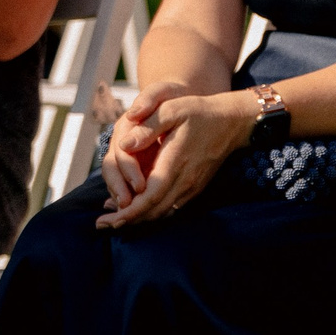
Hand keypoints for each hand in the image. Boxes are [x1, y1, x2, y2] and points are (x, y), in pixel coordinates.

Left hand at [94, 82, 251, 228]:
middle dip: (128, 220)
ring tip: (114, 221)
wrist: (233, 121)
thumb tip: (123, 145)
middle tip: (102, 225)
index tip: (110, 220)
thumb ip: (147, 126)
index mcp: (175, 162)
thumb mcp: (172, 109)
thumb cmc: (199, 112)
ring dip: (139, 219)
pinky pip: (172, 207)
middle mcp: (185, 180)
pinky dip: (153, 212)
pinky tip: (137, 210)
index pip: (151, 196)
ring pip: (163, 212)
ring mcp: (192, 186)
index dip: (130, 211)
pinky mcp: (195, 187)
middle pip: (154, 210)